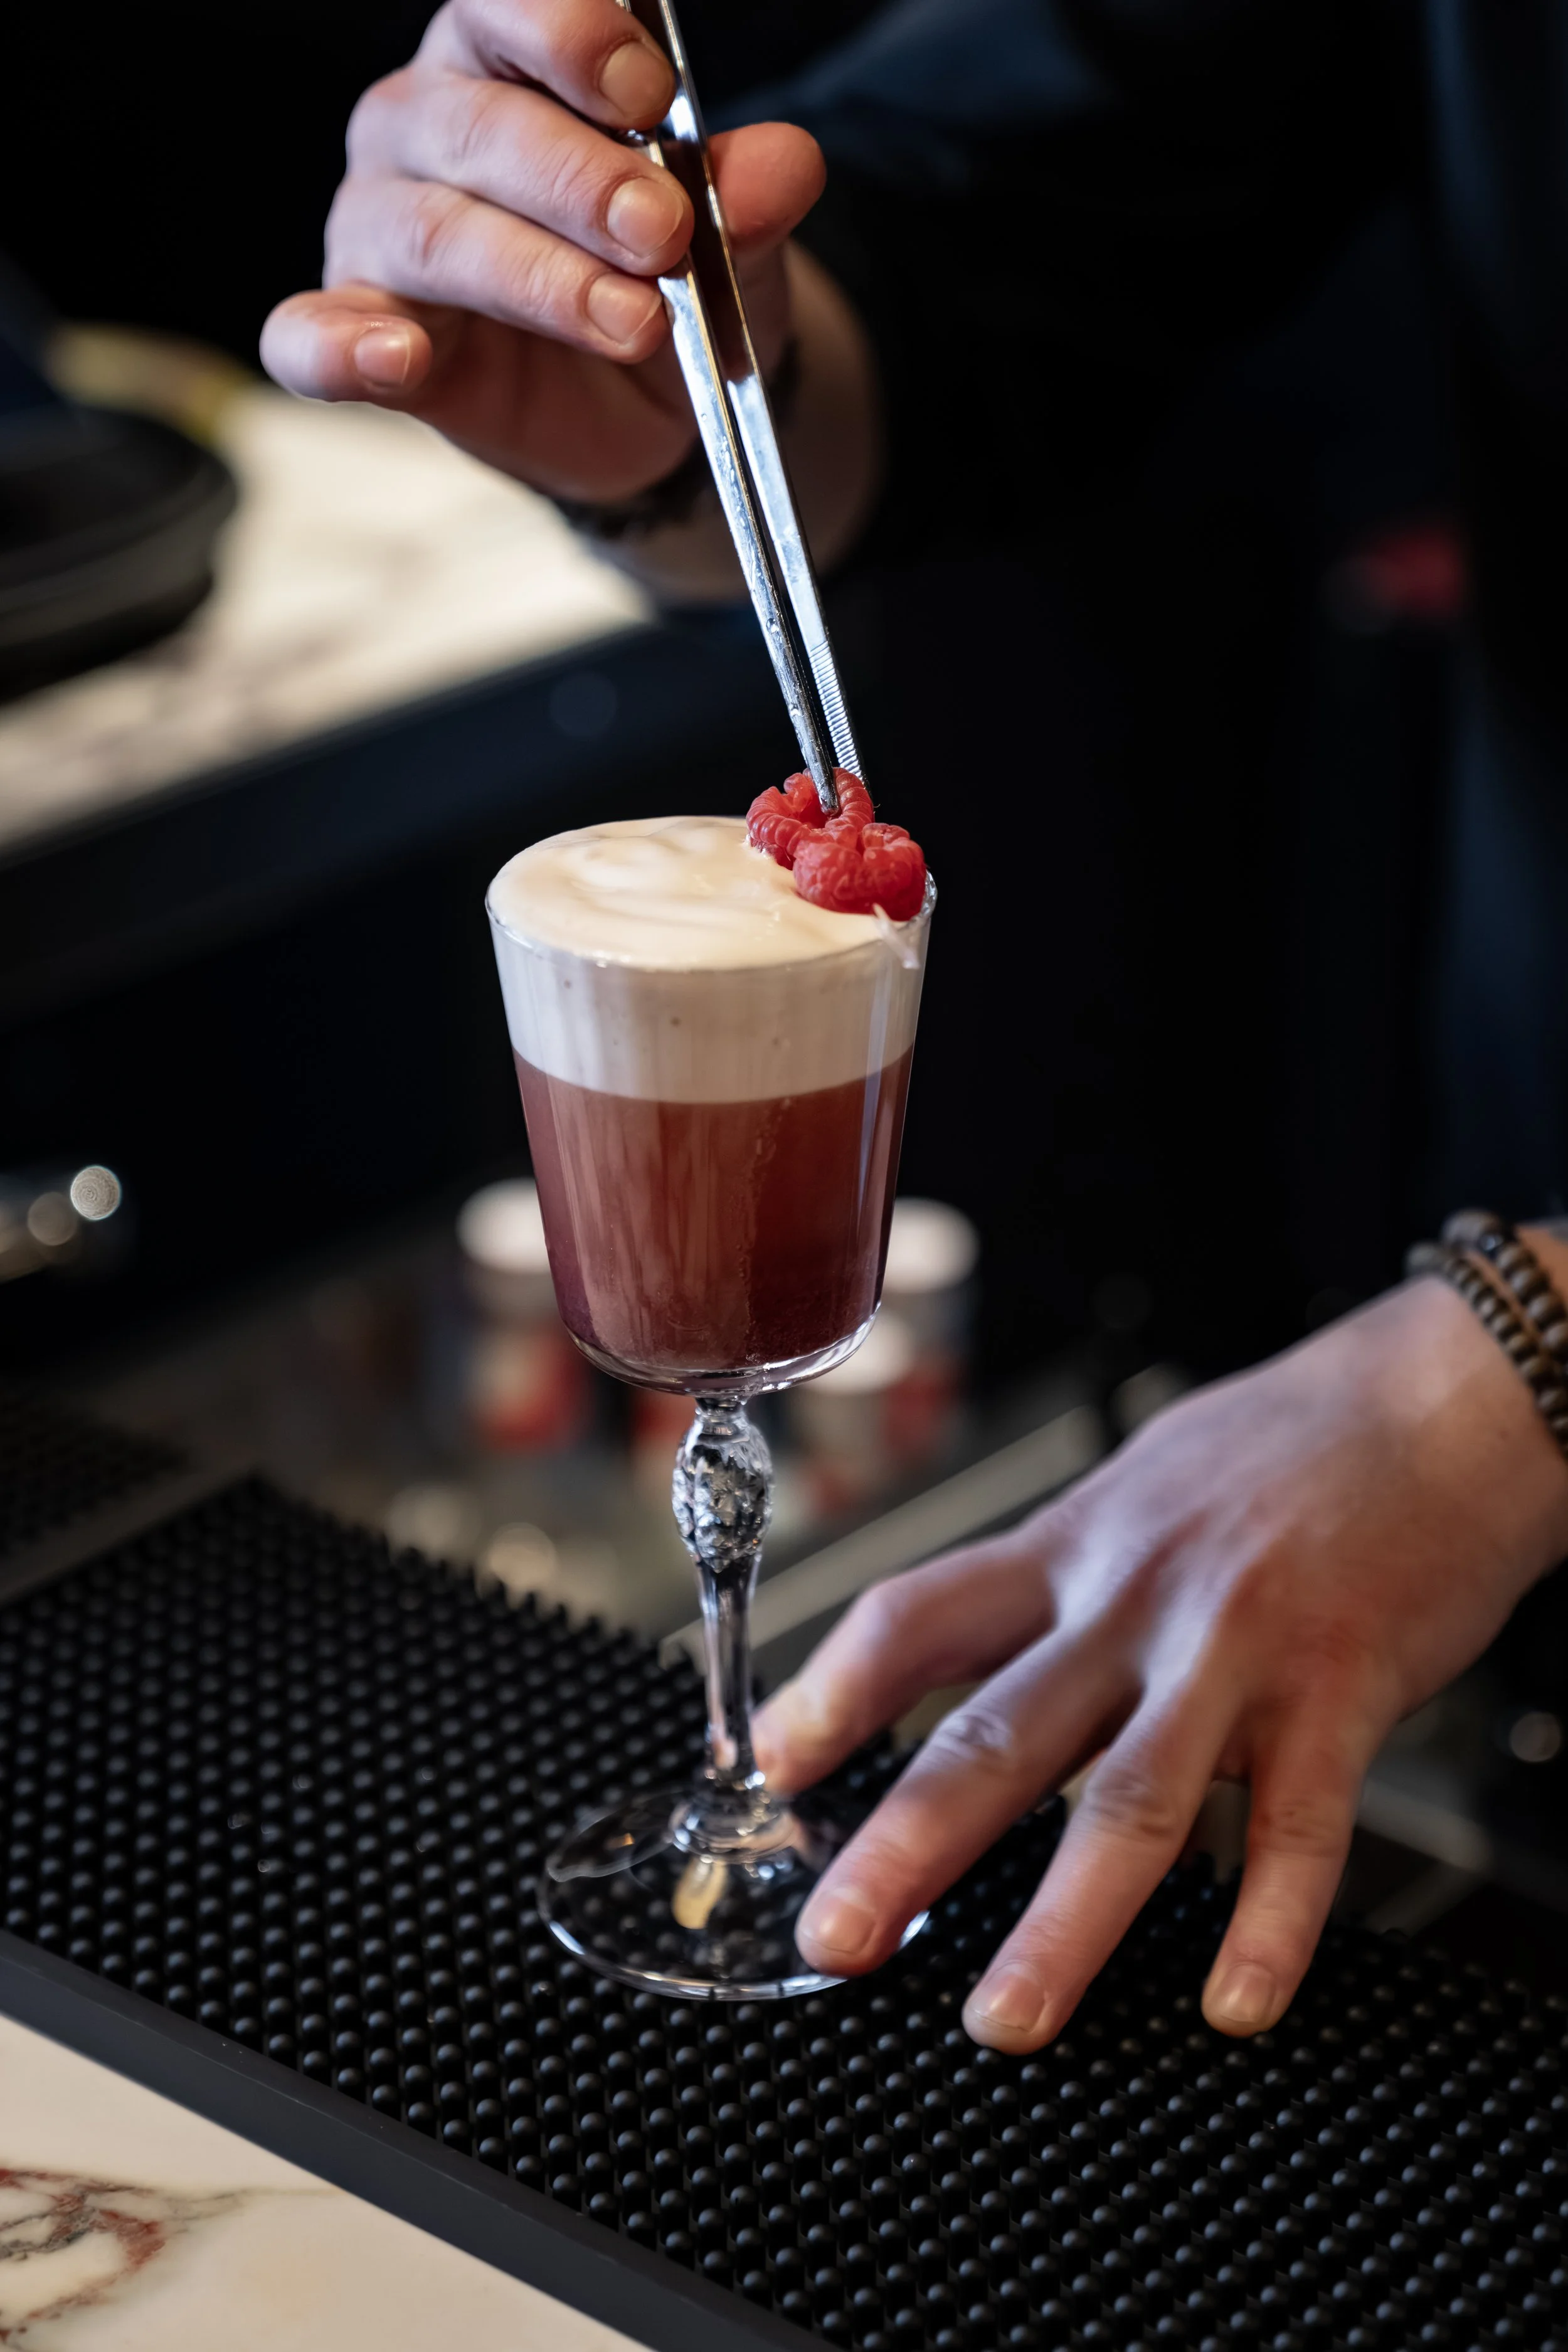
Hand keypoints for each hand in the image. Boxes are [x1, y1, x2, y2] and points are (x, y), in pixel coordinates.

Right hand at [259, 0, 824, 499]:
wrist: (645, 402)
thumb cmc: (661, 280)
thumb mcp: (728, 241)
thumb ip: (744, 199)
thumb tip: (786, 167)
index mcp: (504, 60)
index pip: (504, 5)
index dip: (571, 34)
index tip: (650, 96)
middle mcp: (423, 127)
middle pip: (474, 126)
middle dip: (578, 181)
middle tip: (662, 238)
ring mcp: (380, 230)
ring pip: (428, 233)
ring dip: (532, 276)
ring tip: (629, 323)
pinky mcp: (357, 332)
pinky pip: (310, 335)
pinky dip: (342, 347)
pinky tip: (395, 358)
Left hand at [755, 1261, 1567, 2050]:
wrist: (1436, 1403)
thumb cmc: (1281, 1453)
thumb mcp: (1133, 1489)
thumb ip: (1055, 1578)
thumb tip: (964, 1653)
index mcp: (1071, 1547)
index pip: (918, 1617)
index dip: (830, 1694)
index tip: (768, 1772)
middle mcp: (1134, 1599)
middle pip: (998, 1729)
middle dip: (907, 1844)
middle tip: (839, 1938)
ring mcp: (1236, 1649)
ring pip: (1131, 1799)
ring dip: (1062, 1921)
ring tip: (1004, 2018)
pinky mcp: (1343, 1690)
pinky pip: (1299, 1826)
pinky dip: (1267, 1923)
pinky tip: (1235, 2002)